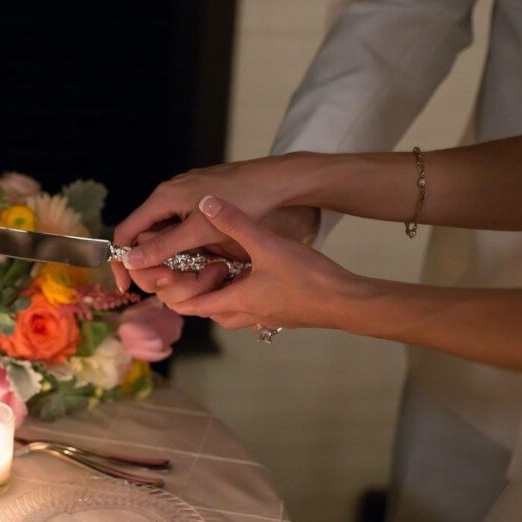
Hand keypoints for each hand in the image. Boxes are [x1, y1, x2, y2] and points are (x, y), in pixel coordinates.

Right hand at [110, 154, 320, 291]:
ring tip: (179, 274)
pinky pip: (179, 224)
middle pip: (143, 232)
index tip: (127, 284)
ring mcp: (185, 194)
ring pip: (162, 230)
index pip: (126, 232)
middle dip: (147, 260)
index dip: (121, 260)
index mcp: (163, 198)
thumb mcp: (200, 230)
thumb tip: (130, 260)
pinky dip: (181, 244)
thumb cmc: (242, 200)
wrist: (277, 181)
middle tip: (161, 282)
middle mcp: (168, 193)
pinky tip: (195, 258)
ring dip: (166, 254)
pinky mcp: (200, 198)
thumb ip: (164, 246)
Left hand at [157, 196, 354, 331]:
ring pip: (224, 308)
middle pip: (202, 308)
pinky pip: (244, 307)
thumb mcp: (267, 244)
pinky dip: (235, 292)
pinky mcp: (275, 315)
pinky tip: (246, 270)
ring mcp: (259, 319)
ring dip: (216, 289)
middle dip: (193, 286)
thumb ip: (235, 223)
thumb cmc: (306, 277)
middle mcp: (241, 316)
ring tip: (221, 263)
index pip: (186, 303)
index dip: (175, 286)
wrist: (346, 302)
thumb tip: (207, 203)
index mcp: (232, 302)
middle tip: (199, 260)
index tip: (178, 263)